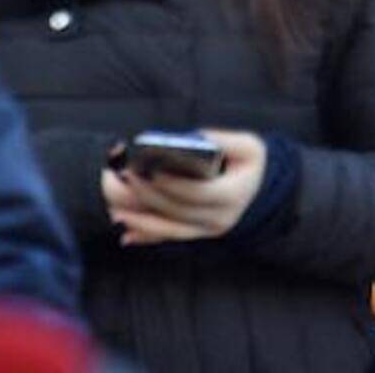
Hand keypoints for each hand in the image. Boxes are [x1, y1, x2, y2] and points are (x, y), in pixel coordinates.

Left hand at [101, 131, 266, 246]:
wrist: (260, 191)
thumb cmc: (252, 165)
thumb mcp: (250, 147)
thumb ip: (226, 140)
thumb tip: (196, 137)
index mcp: (231, 196)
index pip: (196, 192)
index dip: (171, 184)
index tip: (148, 171)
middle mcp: (217, 219)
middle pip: (175, 211)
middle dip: (146, 195)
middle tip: (121, 177)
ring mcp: (205, 231)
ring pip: (168, 229)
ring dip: (140, 219)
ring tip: (114, 207)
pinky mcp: (196, 235)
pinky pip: (168, 237)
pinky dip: (146, 235)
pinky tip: (126, 233)